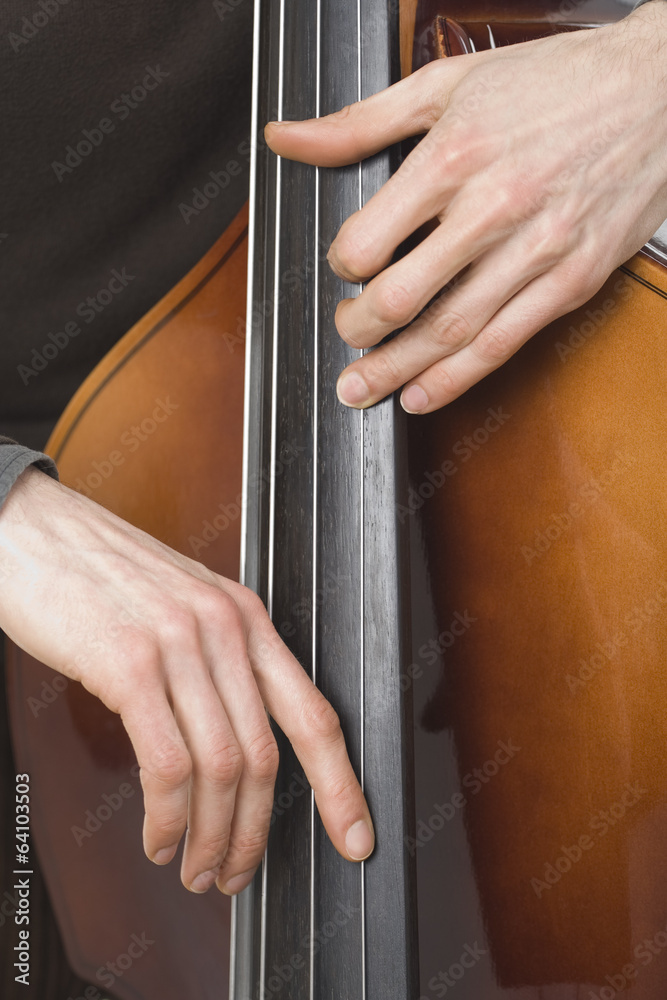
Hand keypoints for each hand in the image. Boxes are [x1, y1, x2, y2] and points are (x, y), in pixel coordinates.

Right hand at [0, 468, 373, 893]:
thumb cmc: (98, 574)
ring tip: (195, 868)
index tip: (354, 836)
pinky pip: (169, 765)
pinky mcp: (130, 665)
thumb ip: (216, 662)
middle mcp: (225, 628)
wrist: (32, 531)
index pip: (314, 713)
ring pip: (223, 769)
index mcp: (245, 617)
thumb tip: (236, 746)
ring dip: (211, 837)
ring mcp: (180, 645)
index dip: (341, 785)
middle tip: (236, 873)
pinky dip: (169, 818)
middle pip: (267, 757)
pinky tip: (158, 837)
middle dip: (255, 834)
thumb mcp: (180, 607)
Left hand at [265, 3, 666, 412]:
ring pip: (451, 331)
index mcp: (455, 155)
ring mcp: (538, 250)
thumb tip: (286, 139)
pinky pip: (505, 343)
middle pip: (402, 296)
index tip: (343, 269)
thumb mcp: (447, 84)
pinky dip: (457, 379)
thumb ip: (360, 122)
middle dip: (359, 329)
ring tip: (361, 389)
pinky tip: (422, 393)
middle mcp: (494, 207)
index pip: (369, 240)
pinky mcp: (573, 280)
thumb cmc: (555, 83)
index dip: (341, 266)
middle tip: (346, 336)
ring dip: (396, 369)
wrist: (659, 87)